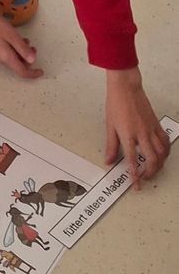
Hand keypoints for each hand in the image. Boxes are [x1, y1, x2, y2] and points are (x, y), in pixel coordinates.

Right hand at [0, 15, 43, 78]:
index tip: (41, 71)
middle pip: (19, 65)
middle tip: (31, 45)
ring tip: (23, 39)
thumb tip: (32, 60)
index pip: (22, 72)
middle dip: (28, 58)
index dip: (32, 73)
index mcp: (6, 58)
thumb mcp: (12, 36)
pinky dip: (15, 49)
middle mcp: (1, 60)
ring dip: (21, 52)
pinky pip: (8, 54)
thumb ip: (22, 48)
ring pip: (14, 59)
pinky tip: (14, 39)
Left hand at [104, 68, 169, 189]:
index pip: (132, 160)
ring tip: (152, 170)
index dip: (135, 175)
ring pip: (162, 153)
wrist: (126, 89)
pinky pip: (166, 143)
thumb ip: (111, 145)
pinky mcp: (157, 125)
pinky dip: (165, 152)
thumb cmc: (116, 104)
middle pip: (152, 160)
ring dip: (158, 165)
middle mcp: (142, 134)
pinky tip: (161, 156)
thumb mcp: (109, 126)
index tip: (136, 185)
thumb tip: (108, 160)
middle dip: (150, 173)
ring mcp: (151, 130)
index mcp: (128, 135)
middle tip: (144, 178)